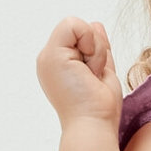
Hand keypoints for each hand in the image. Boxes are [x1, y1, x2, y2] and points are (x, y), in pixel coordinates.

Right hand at [37, 15, 122, 129]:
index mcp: (60, 64)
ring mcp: (47, 57)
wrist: (93, 125)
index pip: (80, 36)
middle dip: (96, 49)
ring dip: (95, 51)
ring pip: (77, 25)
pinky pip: (74, 25)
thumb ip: (98, 49)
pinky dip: (92, 45)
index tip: (95, 74)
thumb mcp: (102, 70)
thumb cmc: (100, 108)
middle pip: (79, 28)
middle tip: (93, 77)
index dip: (95, 48)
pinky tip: (89, 70)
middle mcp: (50, 59)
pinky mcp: (51, 55)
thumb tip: (95, 24)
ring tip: (91, 77)